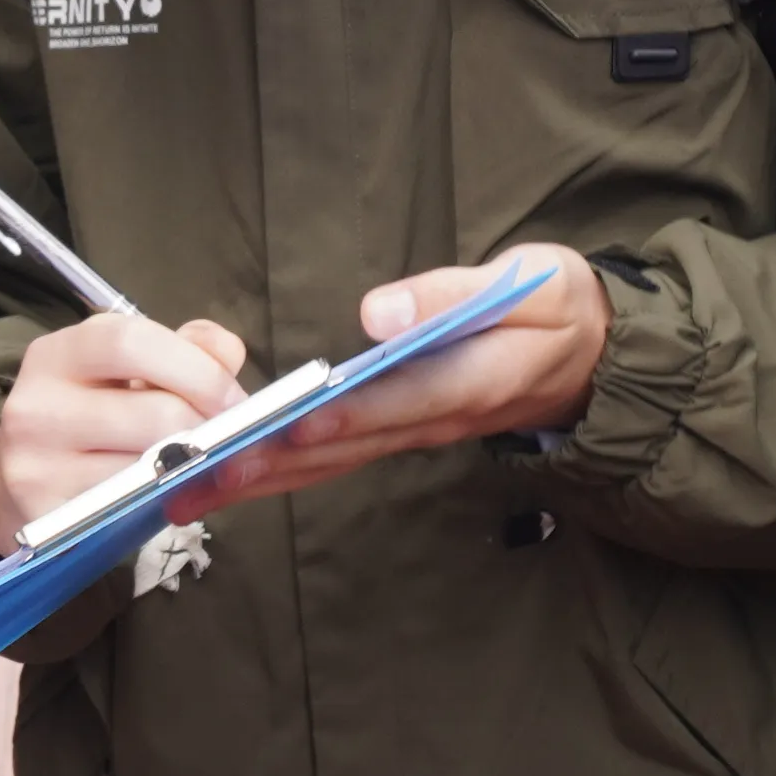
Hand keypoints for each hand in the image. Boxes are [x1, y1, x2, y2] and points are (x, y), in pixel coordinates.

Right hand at [0, 309, 251, 554]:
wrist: (13, 483)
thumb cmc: (85, 419)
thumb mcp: (124, 372)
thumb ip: (184, 350)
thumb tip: (228, 353)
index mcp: (58, 353)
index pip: (132, 342)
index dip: (198, 370)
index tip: (234, 399)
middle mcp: (36, 405)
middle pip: (155, 413)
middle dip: (208, 429)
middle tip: (230, 442)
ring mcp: (35, 466)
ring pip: (149, 468)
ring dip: (190, 469)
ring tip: (200, 465)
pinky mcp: (46, 518)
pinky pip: (129, 509)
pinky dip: (162, 499)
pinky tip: (167, 493)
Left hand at [188, 247, 607, 509]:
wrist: (588, 359)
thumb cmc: (555, 309)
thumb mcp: (532, 284)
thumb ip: (454, 295)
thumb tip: (379, 313)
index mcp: (472, 381)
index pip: (399, 401)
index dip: (345, 414)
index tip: (291, 426)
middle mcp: (435, 420)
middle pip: (345, 447)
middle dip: (271, 463)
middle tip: (199, 477)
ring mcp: (412, 435)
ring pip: (330, 465)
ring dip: (259, 479)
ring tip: (187, 491)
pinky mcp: (396, 434)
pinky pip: (333, 460)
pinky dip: (278, 472)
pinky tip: (225, 478)